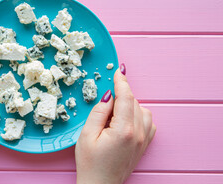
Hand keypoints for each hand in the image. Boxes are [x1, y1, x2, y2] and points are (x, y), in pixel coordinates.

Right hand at [75, 64, 155, 183]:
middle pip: (134, 102)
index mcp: (124, 130)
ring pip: (143, 110)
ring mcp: (144, 140)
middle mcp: (139, 134)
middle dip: (121, 95)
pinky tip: (126, 120)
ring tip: (114, 113)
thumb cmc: (90, 163)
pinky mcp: (145, 145)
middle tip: (105, 101)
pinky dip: (138, 114)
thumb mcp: (86, 134)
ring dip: (130, 105)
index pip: (126, 98)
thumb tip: (108, 95)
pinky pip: (148, 121)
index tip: (118, 71)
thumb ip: (99, 112)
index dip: (121, 82)